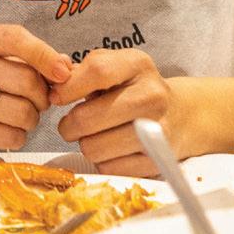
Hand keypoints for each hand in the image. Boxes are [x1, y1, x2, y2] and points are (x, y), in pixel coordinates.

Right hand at [0, 24, 71, 163]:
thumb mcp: (5, 64)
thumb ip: (36, 61)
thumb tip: (68, 66)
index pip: (14, 37)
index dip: (44, 54)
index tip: (64, 72)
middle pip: (24, 79)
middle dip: (42, 96)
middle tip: (39, 102)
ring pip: (19, 111)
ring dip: (32, 119)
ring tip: (23, 117)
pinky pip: (8, 136)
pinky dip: (18, 137)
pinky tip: (7, 131)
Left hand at [57, 48, 195, 173]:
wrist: (180, 115)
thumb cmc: (135, 88)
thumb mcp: (115, 67)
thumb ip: (82, 71)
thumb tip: (53, 86)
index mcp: (138, 65)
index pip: (97, 71)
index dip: (68, 87)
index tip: (56, 98)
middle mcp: (152, 96)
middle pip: (88, 118)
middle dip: (69, 124)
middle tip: (71, 124)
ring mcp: (156, 131)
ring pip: (93, 148)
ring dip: (86, 144)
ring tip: (95, 135)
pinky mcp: (156, 162)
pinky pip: (108, 168)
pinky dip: (102, 161)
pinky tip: (111, 149)